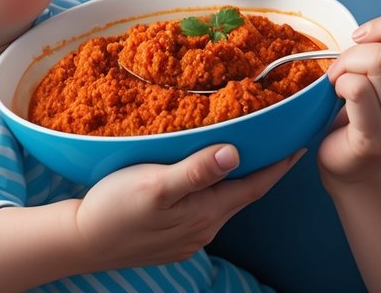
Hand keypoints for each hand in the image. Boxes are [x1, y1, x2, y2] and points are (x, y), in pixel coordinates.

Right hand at [74, 144, 300, 268]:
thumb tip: (234, 153)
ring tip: (240, 152)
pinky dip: (212, 190)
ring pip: (222, 202)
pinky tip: (202, 177)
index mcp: (205, 211)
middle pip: (242, 194)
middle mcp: (204, 227)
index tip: (298, 142)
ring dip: (234, 179)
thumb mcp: (154, 185)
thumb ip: (195, 171)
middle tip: (274, 140)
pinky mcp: (172, 237)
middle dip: (261, 169)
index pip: (254, 186)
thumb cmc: (114, 208)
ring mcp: (188, 236)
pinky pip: (202, 210)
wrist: (82, 241)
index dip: (278, 164)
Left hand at [318, 0, 380, 186]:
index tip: (368, 37)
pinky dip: (340, 83)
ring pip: (373, 64)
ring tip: (343, 81)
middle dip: (358, 49)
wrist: (350, 155)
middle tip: (349, 65)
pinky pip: (356, 88)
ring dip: (346, 66)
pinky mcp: (378, 141)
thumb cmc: (370, 101)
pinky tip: (339, 96)